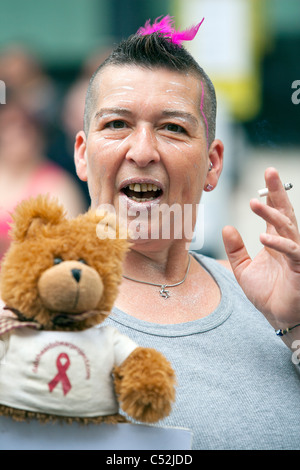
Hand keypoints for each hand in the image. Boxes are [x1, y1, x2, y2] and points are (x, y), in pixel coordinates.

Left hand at [222, 167, 299, 330]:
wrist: (278, 317)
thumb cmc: (266, 293)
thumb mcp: (243, 269)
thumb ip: (235, 249)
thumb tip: (226, 227)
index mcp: (275, 241)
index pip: (274, 212)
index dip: (271, 194)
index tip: (267, 174)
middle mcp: (287, 243)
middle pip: (284, 212)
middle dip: (278, 192)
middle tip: (269, 171)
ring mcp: (296, 254)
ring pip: (287, 228)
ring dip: (272, 215)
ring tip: (255, 203)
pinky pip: (293, 251)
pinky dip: (279, 244)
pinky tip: (264, 238)